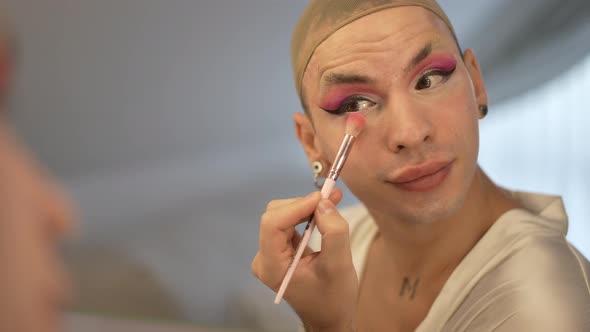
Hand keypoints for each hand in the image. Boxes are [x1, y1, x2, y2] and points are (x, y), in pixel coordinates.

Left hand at [251, 189, 357, 330]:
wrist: (329, 318)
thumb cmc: (333, 298)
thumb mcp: (339, 265)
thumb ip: (333, 232)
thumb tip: (323, 203)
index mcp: (272, 266)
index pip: (272, 224)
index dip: (296, 206)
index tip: (322, 198)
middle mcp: (264, 258)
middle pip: (276, 215)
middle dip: (303, 204)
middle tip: (333, 197)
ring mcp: (270, 254)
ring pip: (282, 215)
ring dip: (306, 207)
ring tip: (332, 203)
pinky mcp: (279, 250)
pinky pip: (288, 222)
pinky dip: (306, 214)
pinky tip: (324, 213)